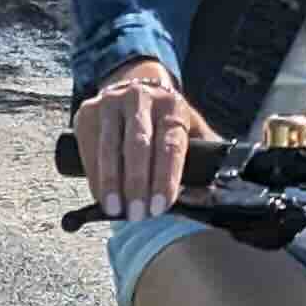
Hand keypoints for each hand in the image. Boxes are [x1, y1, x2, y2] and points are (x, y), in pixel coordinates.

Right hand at [75, 61, 209, 220]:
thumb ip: (206, 159)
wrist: (135, 91)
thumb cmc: (164, 124)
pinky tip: (102, 196)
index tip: (161, 206)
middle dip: (137, 184)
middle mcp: (141, 98)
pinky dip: (95, 176)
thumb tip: (217, 193)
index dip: (165, 178)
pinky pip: (90, 148)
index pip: (170, 145)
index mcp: (172, 107)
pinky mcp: (88, 111)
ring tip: (115, 209)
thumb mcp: (190, 131)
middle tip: (138, 214)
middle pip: (138, 145)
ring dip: (112, 183)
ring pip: (110, 147)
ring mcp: (111, 102)